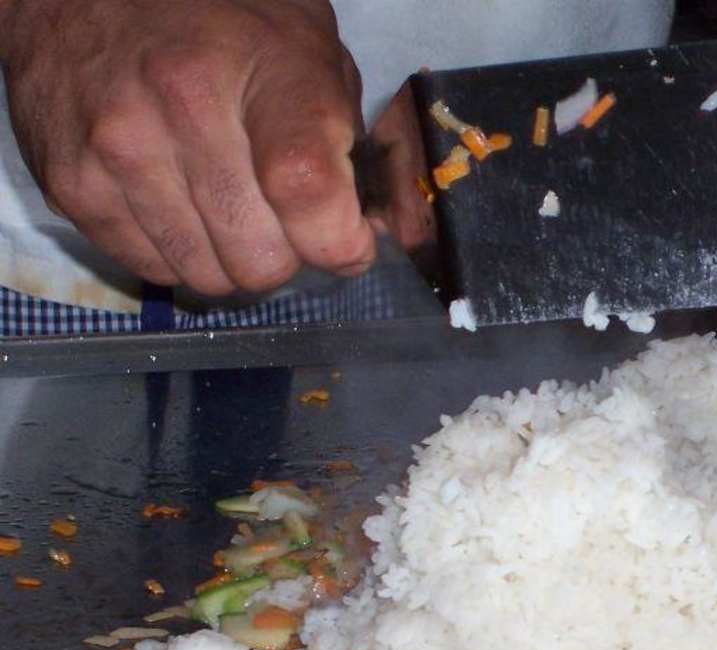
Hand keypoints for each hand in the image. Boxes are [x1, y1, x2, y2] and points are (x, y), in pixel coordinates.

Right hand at [0, 0, 375, 295]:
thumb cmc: (219, 16)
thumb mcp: (308, 49)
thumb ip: (347, 139)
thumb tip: (365, 228)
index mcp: (265, 71)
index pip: (308, 192)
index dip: (339, 241)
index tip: (349, 240)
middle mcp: (184, 107)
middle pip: (260, 258)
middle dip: (286, 254)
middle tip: (279, 218)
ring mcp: (119, 149)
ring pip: (207, 277)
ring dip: (229, 258)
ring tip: (225, 204)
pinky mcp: (71, 182)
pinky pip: (151, 267)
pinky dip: (176, 251)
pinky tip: (176, 201)